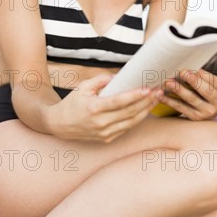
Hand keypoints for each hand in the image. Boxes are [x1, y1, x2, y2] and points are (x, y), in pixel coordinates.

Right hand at [47, 74, 162, 142]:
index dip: (135, 96)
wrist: (59, 125)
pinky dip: (137, 118)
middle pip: (129, 112)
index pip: (119, 102)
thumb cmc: (72, 104)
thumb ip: (101, 80)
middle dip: (146, 101)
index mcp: (94, 108)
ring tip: (156, 99)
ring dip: (146, 110)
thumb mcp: (82, 87)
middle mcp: (100, 123)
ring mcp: (105, 133)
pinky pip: (126, 128)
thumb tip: (118, 77)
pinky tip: (145, 109)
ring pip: (131, 122)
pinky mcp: (107, 139)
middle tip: (158, 91)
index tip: (147, 88)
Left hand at [160, 68, 216, 120]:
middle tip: (182, 72)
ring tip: (168, 82)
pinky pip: (181, 108)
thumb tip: (187, 61)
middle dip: (193, 81)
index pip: (214, 81)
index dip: (203, 74)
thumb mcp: (210, 80)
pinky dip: (170, 101)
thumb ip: (202, 73)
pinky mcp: (195, 117)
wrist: (207, 108)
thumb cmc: (206, 87)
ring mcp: (206, 112)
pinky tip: (161, 94)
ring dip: (179, 90)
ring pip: (191, 99)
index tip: (193, 67)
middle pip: (205, 91)